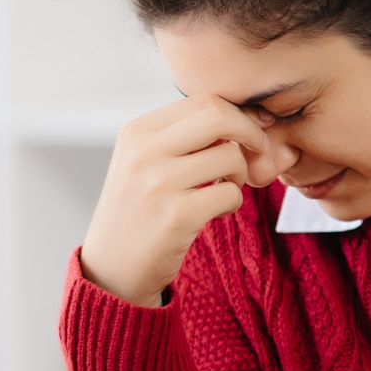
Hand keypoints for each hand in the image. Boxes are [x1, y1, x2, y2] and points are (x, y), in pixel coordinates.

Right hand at [79, 94, 270, 306]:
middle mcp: (144, 152)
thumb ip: (184, 136)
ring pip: (231, 157)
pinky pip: (231, 194)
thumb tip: (249, 115)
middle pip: (220, 116)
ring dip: (241, 174)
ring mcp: (159, 184)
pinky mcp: (177, 216)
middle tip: (258, 150)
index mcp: (137, 131)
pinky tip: (216, 212)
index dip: (238, 114)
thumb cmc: (138, 211)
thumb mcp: (144, 163)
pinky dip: (233, 203)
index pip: (204, 100)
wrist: (112, 270)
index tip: (250, 132)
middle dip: (251, 132)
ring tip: (225, 188)